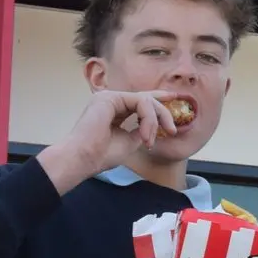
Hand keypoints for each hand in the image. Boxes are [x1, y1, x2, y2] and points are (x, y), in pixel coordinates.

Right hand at [35, 90, 178, 194]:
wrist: (82, 160)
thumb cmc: (101, 155)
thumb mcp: (130, 141)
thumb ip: (141, 129)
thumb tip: (154, 125)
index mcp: (113, 111)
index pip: (139, 101)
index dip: (158, 98)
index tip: (175, 98)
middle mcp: (110, 101)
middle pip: (146, 99)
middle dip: (163, 113)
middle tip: (172, 130)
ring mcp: (109, 97)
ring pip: (145, 100)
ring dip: (155, 120)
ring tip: (149, 140)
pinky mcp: (110, 97)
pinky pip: (140, 102)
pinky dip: (148, 118)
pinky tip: (144, 135)